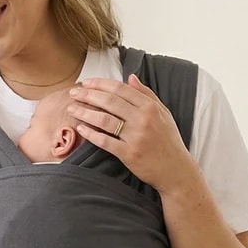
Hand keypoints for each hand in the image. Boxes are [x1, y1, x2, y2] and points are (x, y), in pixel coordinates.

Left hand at [68, 75, 197, 193]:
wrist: (176, 170)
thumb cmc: (168, 141)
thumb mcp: (163, 113)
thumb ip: (146, 94)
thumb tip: (131, 77)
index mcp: (150, 107)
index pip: (120, 89)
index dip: (101, 84)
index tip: (87, 83)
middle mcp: (143, 119)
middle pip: (109, 102)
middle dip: (88, 95)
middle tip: (73, 92)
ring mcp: (136, 137)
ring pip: (105, 120)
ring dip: (85, 112)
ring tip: (72, 109)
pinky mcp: (129, 154)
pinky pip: (105, 141)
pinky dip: (91, 134)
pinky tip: (80, 128)